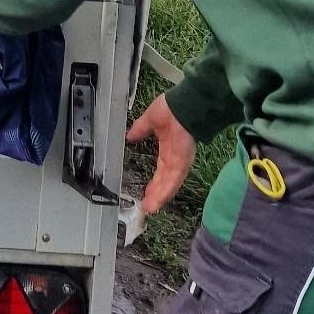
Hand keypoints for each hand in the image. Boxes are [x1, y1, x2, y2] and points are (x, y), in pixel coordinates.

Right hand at [127, 93, 197, 214]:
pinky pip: (173, 181)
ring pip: (169, 184)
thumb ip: (140, 130)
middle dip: (156, 194)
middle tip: (147, 206)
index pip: (161, 171)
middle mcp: (174, 158)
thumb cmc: (171, 108)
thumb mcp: (150, 121)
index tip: (147, 192)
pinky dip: (165, 191)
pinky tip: (157, 201)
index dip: (155, 182)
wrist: (184, 104)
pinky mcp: (182, 163)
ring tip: (149, 209)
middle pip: (164, 181)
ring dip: (159, 197)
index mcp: (168, 149)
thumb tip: (129, 135)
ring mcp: (179, 162)